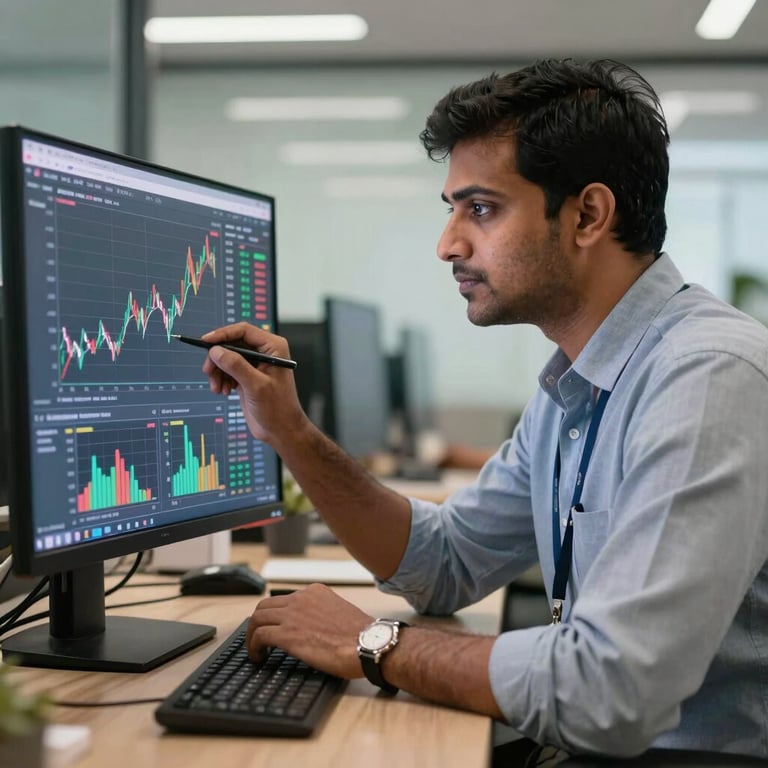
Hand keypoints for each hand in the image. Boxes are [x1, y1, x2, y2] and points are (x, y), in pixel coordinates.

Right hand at [200, 323, 305, 443]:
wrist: (280, 430)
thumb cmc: (277, 408)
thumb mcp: (256, 386)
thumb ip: (236, 366)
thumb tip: (216, 351)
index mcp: (273, 347)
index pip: (243, 331)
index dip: (222, 334)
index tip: (205, 342)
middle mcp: (264, 352)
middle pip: (231, 343)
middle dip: (218, 358)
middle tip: (208, 372)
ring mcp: (255, 363)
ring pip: (226, 357)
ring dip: (218, 371)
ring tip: (218, 388)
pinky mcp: (247, 375)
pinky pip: (227, 369)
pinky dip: (221, 378)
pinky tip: (224, 391)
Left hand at [246, 583, 373, 678]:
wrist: (368, 644)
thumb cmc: (361, 636)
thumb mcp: (339, 612)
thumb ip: (322, 613)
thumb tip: (312, 628)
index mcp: (315, 592)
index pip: (285, 599)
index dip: (275, 615)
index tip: (274, 628)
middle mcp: (301, 598)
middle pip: (266, 605)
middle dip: (258, 622)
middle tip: (259, 638)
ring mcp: (293, 614)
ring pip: (257, 617)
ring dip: (252, 634)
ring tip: (255, 649)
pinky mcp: (287, 634)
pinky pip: (259, 635)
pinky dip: (253, 646)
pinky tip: (258, 657)